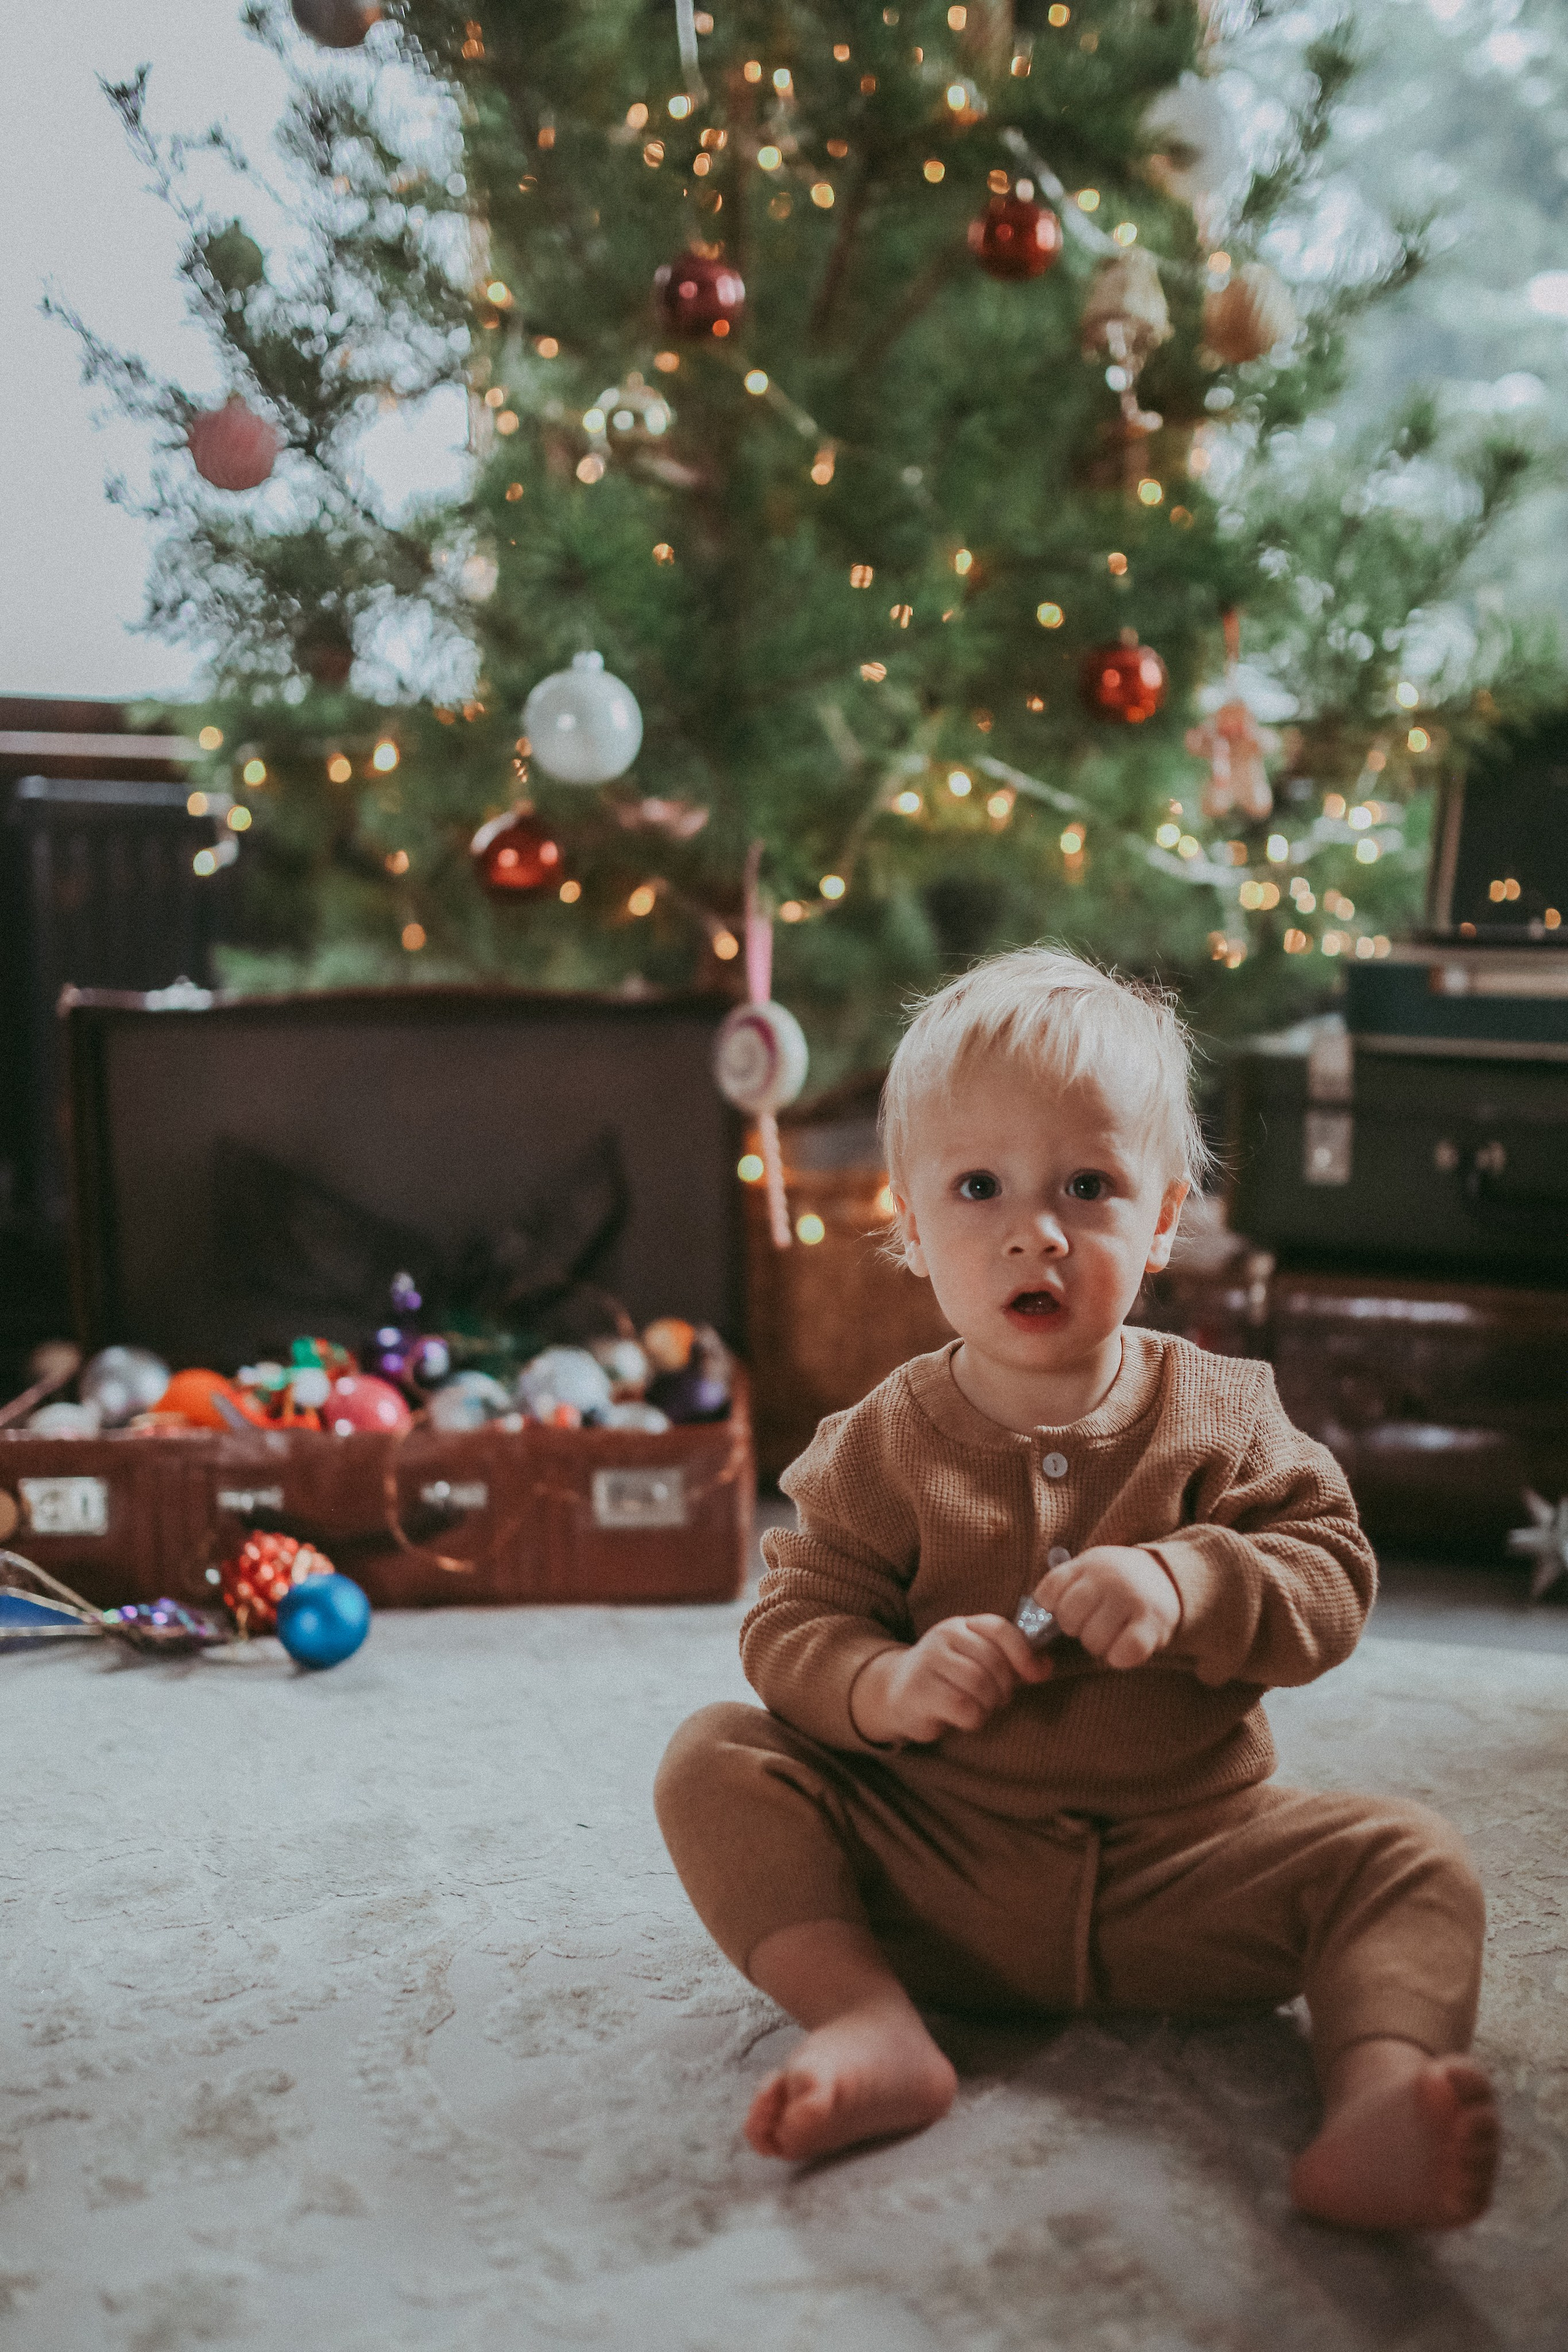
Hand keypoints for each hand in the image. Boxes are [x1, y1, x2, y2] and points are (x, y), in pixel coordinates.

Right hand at [851, 1614, 1049, 1745]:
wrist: (895, 1692)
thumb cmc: (948, 1678)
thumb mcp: (978, 1661)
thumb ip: (1012, 1661)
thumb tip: (1046, 1666)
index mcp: (961, 1625)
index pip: (999, 1629)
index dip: (1023, 1653)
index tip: (1035, 1675)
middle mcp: (943, 1637)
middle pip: (992, 1661)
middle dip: (1004, 1687)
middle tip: (998, 1700)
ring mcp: (928, 1662)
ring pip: (978, 1684)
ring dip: (988, 1704)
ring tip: (980, 1708)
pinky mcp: (918, 1691)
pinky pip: (962, 1706)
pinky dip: (973, 1718)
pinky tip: (964, 1718)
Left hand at [1034, 1545, 1179, 1670]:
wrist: (1167, 1576)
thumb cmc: (1116, 1582)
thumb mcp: (1089, 1572)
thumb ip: (1063, 1589)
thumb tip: (1029, 1629)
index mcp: (1087, 1564)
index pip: (1048, 1591)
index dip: (1050, 1608)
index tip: (1063, 1609)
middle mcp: (1108, 1578)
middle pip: (1068, 1618)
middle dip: (1075, 1628)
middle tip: (1092, 1623)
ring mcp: (1131, 1599)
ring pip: (1093, 1640)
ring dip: (1098, 1645)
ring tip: (1110, 1633)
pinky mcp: (1153, 1623)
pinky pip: (1123, 1654)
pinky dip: (1119, 1658)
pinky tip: (1124, 1648)